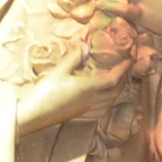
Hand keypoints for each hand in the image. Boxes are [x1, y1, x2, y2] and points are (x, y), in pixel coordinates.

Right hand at [16, 45, 130, 138]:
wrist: (32, 116)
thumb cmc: (44, 93)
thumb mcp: (58, 72)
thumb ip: (73, 58)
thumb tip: (85, 46)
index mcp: (87, 88)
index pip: (113, 79)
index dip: (123, 68)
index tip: (129, 58)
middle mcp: (90, 100)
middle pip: (116, 92)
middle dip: (124, 80)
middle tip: (125, 69)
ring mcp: (85, 109)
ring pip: (110, 102)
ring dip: (117, 91)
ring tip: (117, 81)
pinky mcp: (79, 114)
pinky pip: (101, 108)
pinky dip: (108, 101)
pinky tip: (103, 98)